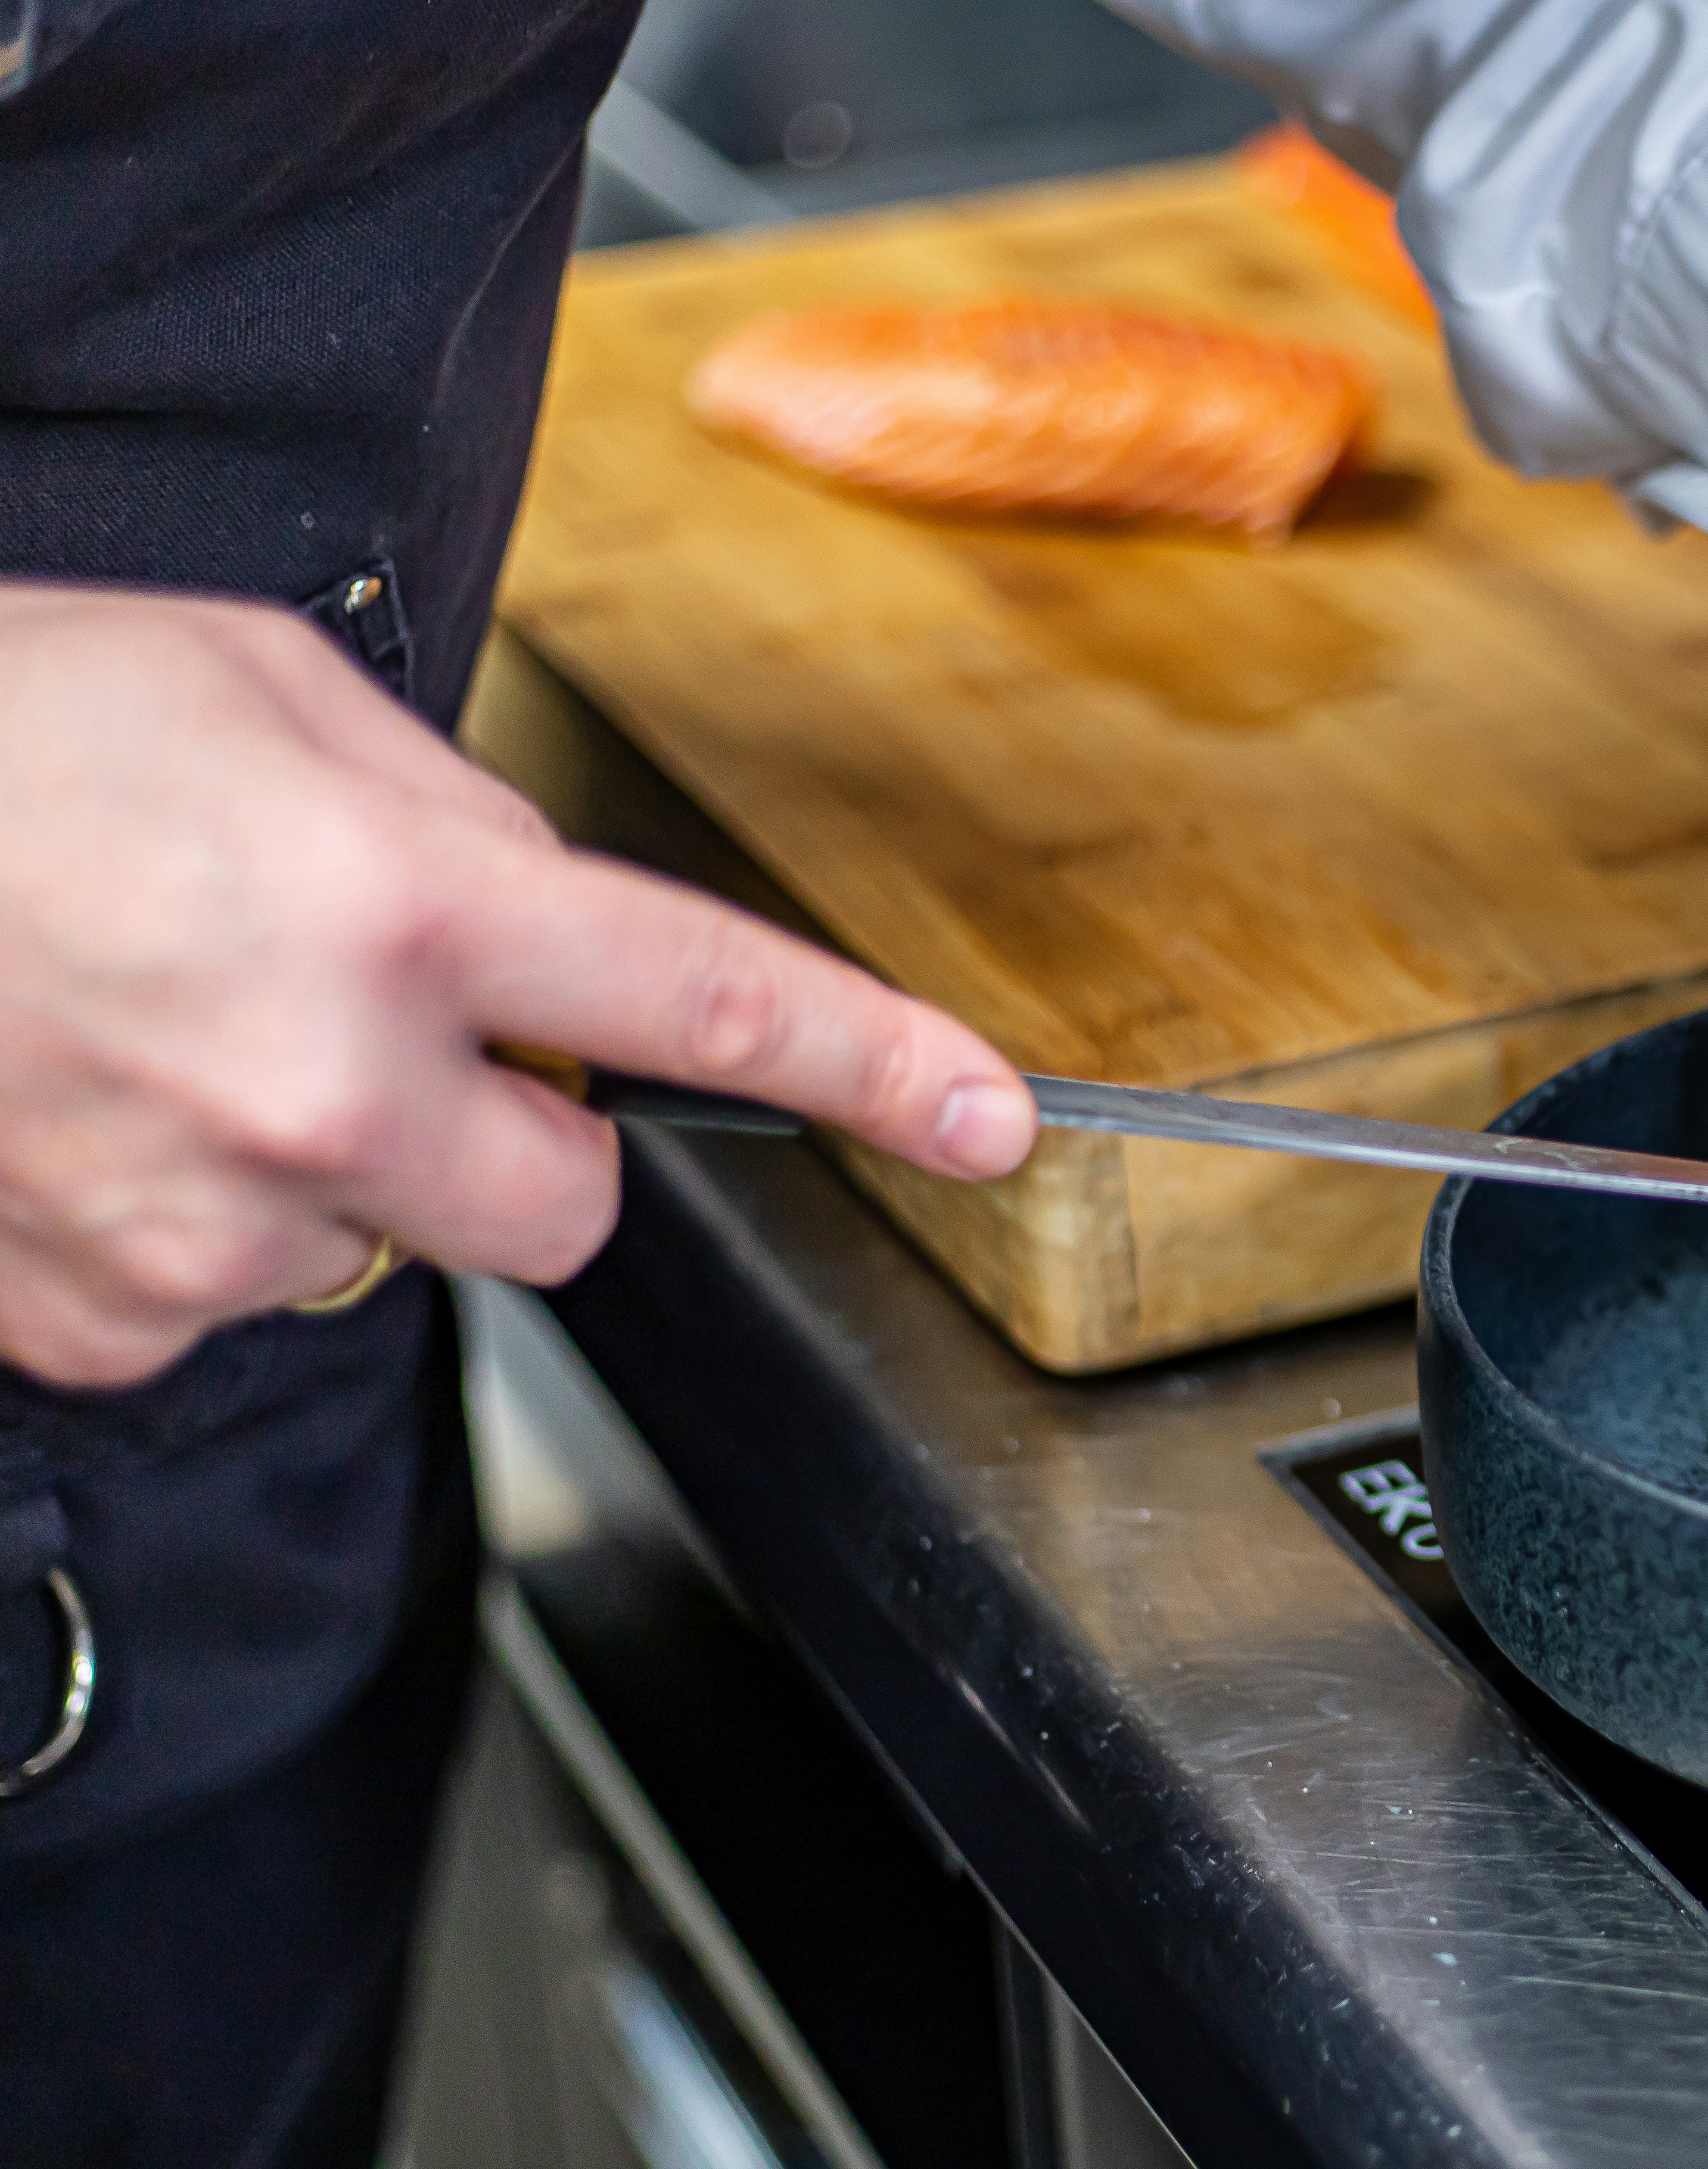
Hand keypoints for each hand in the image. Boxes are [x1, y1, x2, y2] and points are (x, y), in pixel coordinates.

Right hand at [0, 583, 1035, 1388]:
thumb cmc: (9, 725)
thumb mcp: (264, 694)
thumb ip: (455, 822)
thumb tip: (550, 934)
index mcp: (399, 904)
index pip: (707, 1003)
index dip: (877, 1067)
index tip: (990, 1122)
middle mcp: (322, 1086)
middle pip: (565, 1206)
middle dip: (518, 1138)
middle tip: (386, 1034)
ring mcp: (202, 1223)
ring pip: (383, 1251)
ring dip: (330, 1168)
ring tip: (169, 1033)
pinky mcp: (99, 1315)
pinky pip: (227, 1298)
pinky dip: (188, 1222)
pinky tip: (86, 1106)